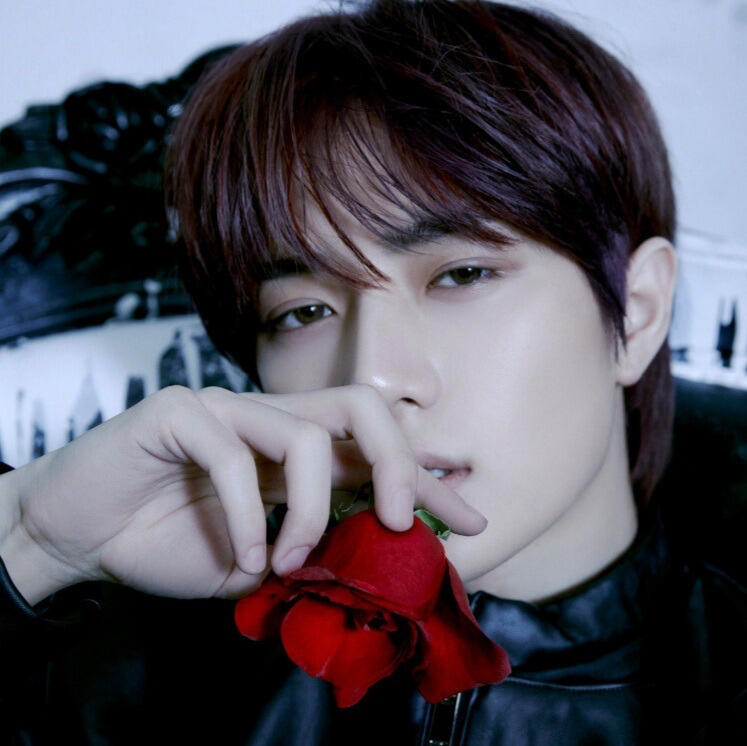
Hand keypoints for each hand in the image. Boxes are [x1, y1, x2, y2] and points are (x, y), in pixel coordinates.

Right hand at [0, 384, 486, 604]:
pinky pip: (230, 454)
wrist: (81, 535)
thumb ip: (311, 549)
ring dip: (309, 512)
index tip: (470, 519)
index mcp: (296, 451)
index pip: (376, 449)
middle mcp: (271, 419)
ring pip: (304, 432)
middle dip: (398, 461)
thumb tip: (378, 558)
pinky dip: (243, 516)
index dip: (427, 480)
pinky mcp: (177, 411)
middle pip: (362, 405)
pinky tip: (237, 556)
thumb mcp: (260, 558)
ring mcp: (226, 408)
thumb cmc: (170, 541)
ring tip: (288, 561)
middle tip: (402, 522)